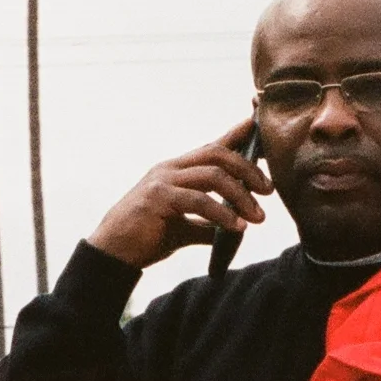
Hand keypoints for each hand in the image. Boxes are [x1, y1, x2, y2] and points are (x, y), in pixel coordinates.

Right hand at [88, 121, 272, 270]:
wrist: (112, 254)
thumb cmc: (144, 239)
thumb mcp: (182, 228)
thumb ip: (205, 224)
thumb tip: (231, 228)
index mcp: (176, 170)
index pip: (212, 146)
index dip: (238, 133)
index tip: (259, 126)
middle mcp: (170, 168)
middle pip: (218, 154)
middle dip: (248, 169)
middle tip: (268, 191)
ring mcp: (163, 181)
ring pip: (213, 175)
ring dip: (241, 195)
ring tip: (257, 218)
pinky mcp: (159, 198)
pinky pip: (199, 201)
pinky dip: (222, 214)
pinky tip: (236, 227)